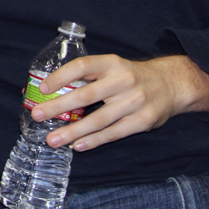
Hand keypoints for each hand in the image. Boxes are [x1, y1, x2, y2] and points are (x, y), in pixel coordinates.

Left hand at [32, 54, 208, 151]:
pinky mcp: (142, 121)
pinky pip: (113, 133)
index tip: (43, 89)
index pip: (82, 66)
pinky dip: (93, 140)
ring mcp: (134, 102)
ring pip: (98, 120)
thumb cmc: (131, 77)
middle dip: (58, 107)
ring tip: (53, 139)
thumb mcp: (112, 67)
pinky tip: (77, 145)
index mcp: (111, 63)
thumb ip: (89, 76)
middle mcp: (122, 80)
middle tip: (37, 115)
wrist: (171, 84)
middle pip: (85, 96)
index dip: (60, 77)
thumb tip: (53, 91)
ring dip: (72, 131)